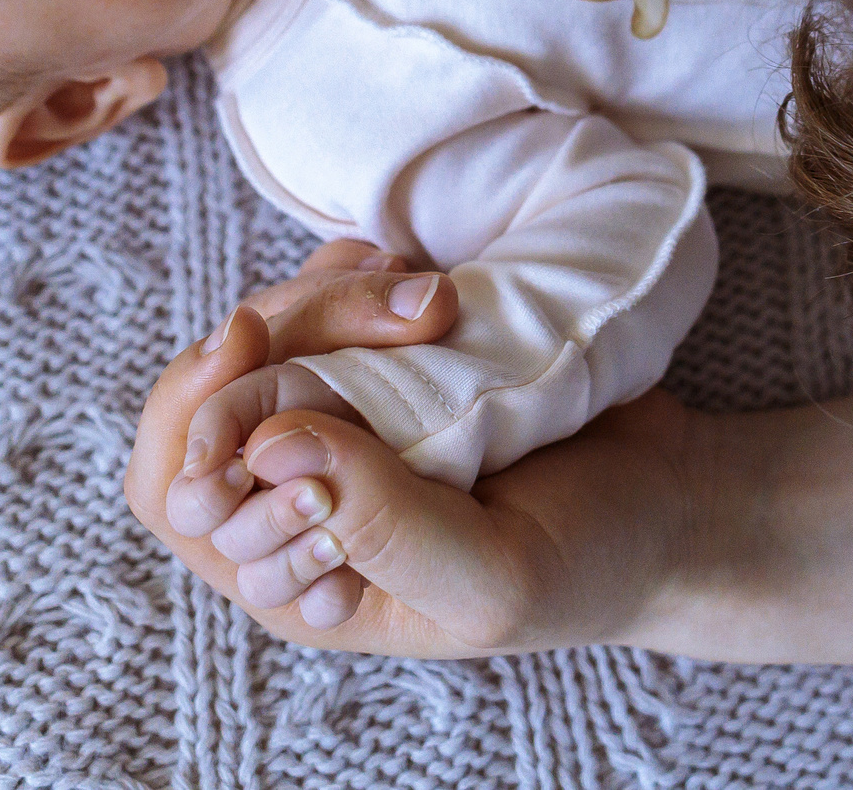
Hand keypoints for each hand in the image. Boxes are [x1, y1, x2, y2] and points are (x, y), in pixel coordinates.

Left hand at [125, 299, 705, 652]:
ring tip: (431, 296)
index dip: (191, 415)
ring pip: (270, 330)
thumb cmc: (588, 564)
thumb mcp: (490, 579)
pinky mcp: (382, 365)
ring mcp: (339, 422)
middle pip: (216, 389)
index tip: (254, 345)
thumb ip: (383, 526)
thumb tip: (267, 444)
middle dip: (293, 327)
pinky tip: (415, 275)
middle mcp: (298, 498)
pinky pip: (326, 300)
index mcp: (298, 576)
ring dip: (334, 292)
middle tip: (409, 307)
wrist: (675, 503)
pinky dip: (358, 272)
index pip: (177, 490)